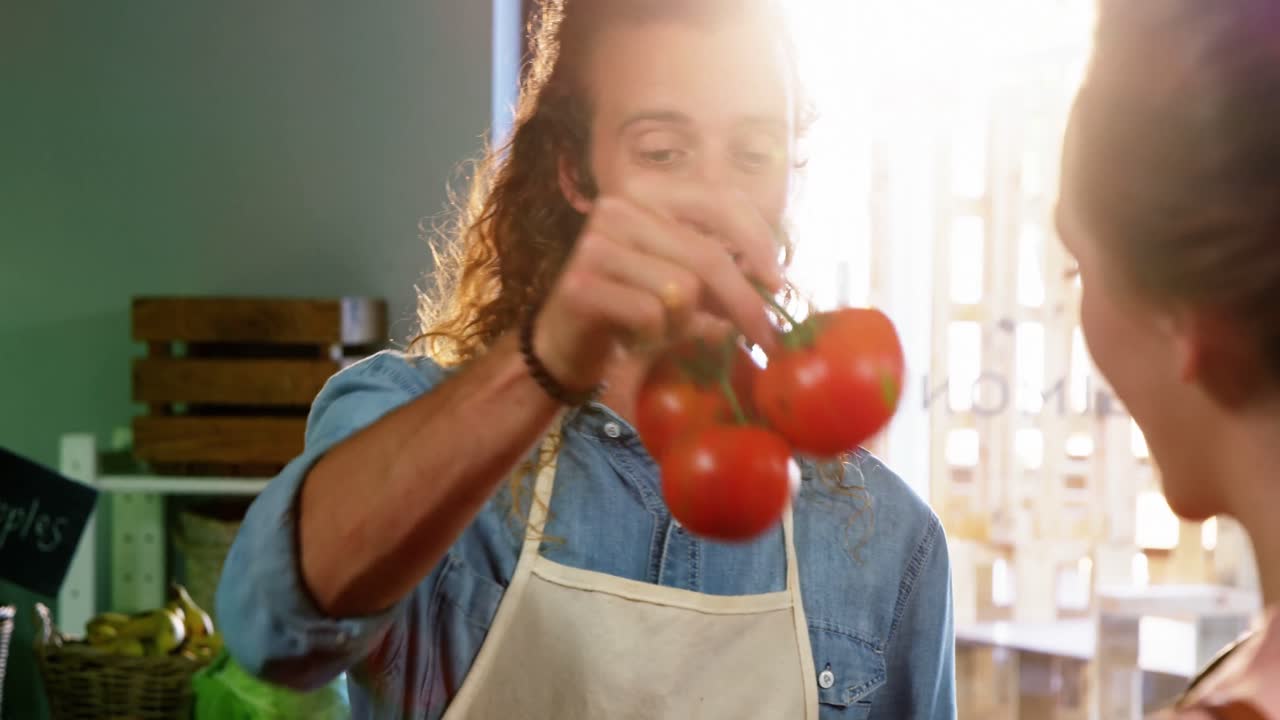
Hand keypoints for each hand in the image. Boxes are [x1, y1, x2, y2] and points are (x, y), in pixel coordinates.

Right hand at [532, 178, 783, 391]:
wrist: (565, 343)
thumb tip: (771, 281)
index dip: (758, 242)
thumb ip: (722, 269)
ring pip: (682, 289)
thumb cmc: (632, 305)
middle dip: (744, 302)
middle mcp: (617, 207)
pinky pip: (651, 314)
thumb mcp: (683, 279)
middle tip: (765, 338)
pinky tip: (635, 339)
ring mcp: (594, 244)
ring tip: (663, 330)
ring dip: (685, 323)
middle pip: (708, 256)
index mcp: (647, 192)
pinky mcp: (579, 285)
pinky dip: (655, 336)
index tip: (778, 284)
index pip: (719, 201)